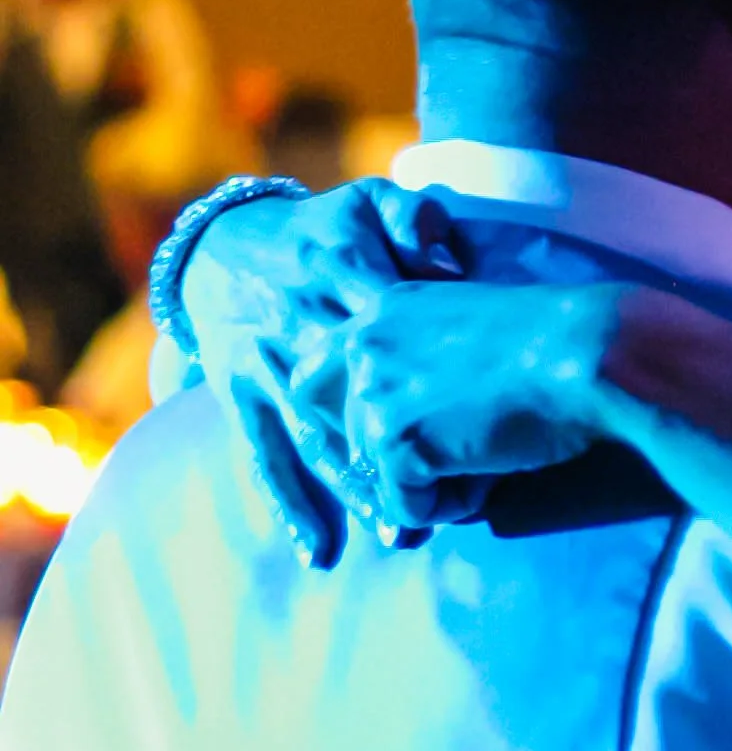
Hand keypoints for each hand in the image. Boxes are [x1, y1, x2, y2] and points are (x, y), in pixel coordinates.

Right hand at [178, 180, 466, 565]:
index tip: (491, 412)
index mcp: (342, 274)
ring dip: (357, 489)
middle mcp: (304, 326)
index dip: (444, 370)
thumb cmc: (321, 228)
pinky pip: (263, 458)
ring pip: (317, 438)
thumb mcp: (369, 200)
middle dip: (403, 449)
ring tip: (398, 533)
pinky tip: (318, 550)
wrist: (221, 246)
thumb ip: (416, 216)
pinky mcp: (239, 401)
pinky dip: (288, 507)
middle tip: (457, 498)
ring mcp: (269, 370)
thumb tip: (448, 259)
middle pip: (360, 397)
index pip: (401, 330)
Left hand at [304, 280, 624, 539]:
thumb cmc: (556, 341)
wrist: (588, 354)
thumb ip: (423, 363)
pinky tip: (492, 476)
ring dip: (427, 480)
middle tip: (423, 470)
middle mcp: (365, 345)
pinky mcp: (395, 443)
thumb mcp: (467, 331)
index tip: (385, 438)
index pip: (316, 370)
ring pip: (372, 472)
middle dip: (367, 456)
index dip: (343, 414)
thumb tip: (411, 427)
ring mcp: (374, 394)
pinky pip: (405, 506)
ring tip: (487, 461)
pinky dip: (450, 505)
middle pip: (325, 424)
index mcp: (383, 310)